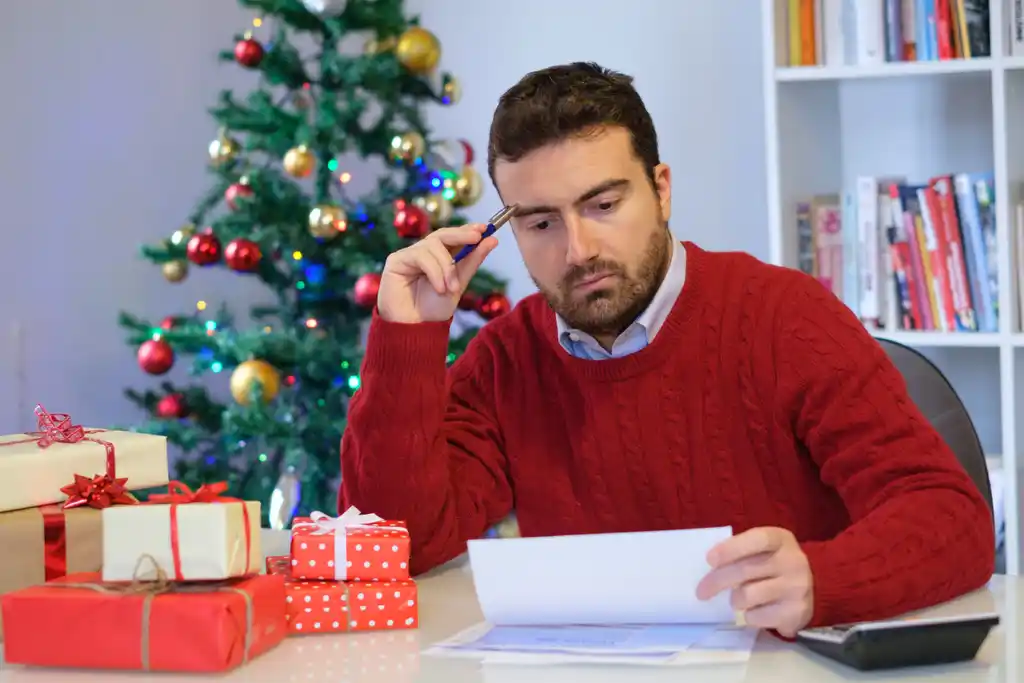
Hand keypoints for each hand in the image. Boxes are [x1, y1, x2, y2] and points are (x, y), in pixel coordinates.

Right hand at [377, 224, 498, 323]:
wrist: (415, 329)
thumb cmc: (433, 309)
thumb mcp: (459, 284)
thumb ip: (472, 261)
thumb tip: (492, 239)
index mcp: (437, 257)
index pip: (452, 237)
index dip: (467, 230)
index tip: (485, 228)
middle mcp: (423, 253)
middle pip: (441, 234)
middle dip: (461, 235)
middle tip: (477, 237)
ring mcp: (408, 255)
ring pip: (432, 245)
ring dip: (447, 266)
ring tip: (452, 288)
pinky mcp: (396, 260)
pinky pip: (420, 256)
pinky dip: (434, 271)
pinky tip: (439, 288)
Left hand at [695, 527, 813, 637]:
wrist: (812, 589)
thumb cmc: (773, 564)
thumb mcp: (762, 549)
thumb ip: (741, 551)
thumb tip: (709, 567)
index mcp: (780, 539)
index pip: (757, 539)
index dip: (731, 548)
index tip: (709, 559)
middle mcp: (793, 561)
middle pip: (745, 570)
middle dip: (717, 581)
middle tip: (701, 591)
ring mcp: (797, 587)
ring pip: (748, 596)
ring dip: (735, 600)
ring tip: (739, 599)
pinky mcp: (796, 612)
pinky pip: (757, 617)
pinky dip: (749, 616)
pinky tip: (756, 610)